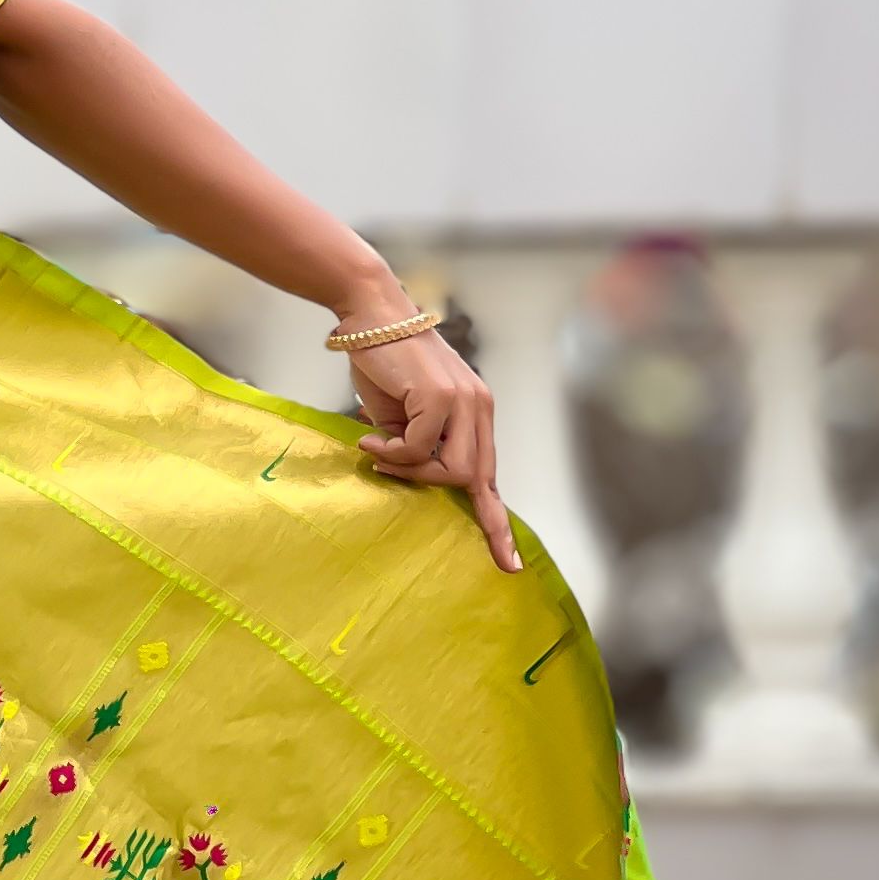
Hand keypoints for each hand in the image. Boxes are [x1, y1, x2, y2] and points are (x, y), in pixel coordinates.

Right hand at [345, 321, 517, 571]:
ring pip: (454, 469)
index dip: (498, 523)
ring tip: (377, 452)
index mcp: (475, 413)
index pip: (491, 476)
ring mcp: (464, 401)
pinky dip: (393, 454)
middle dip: (430, 487)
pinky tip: (370, 441)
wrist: (370, 315)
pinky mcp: (442, 397)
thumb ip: (417, 446)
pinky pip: (420, 449)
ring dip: (410, 470)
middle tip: (387, 470)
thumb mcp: (403, 416)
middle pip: (474, 479)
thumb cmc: (382, 364)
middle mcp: (478, 407)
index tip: (509, 563)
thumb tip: (410, 473)